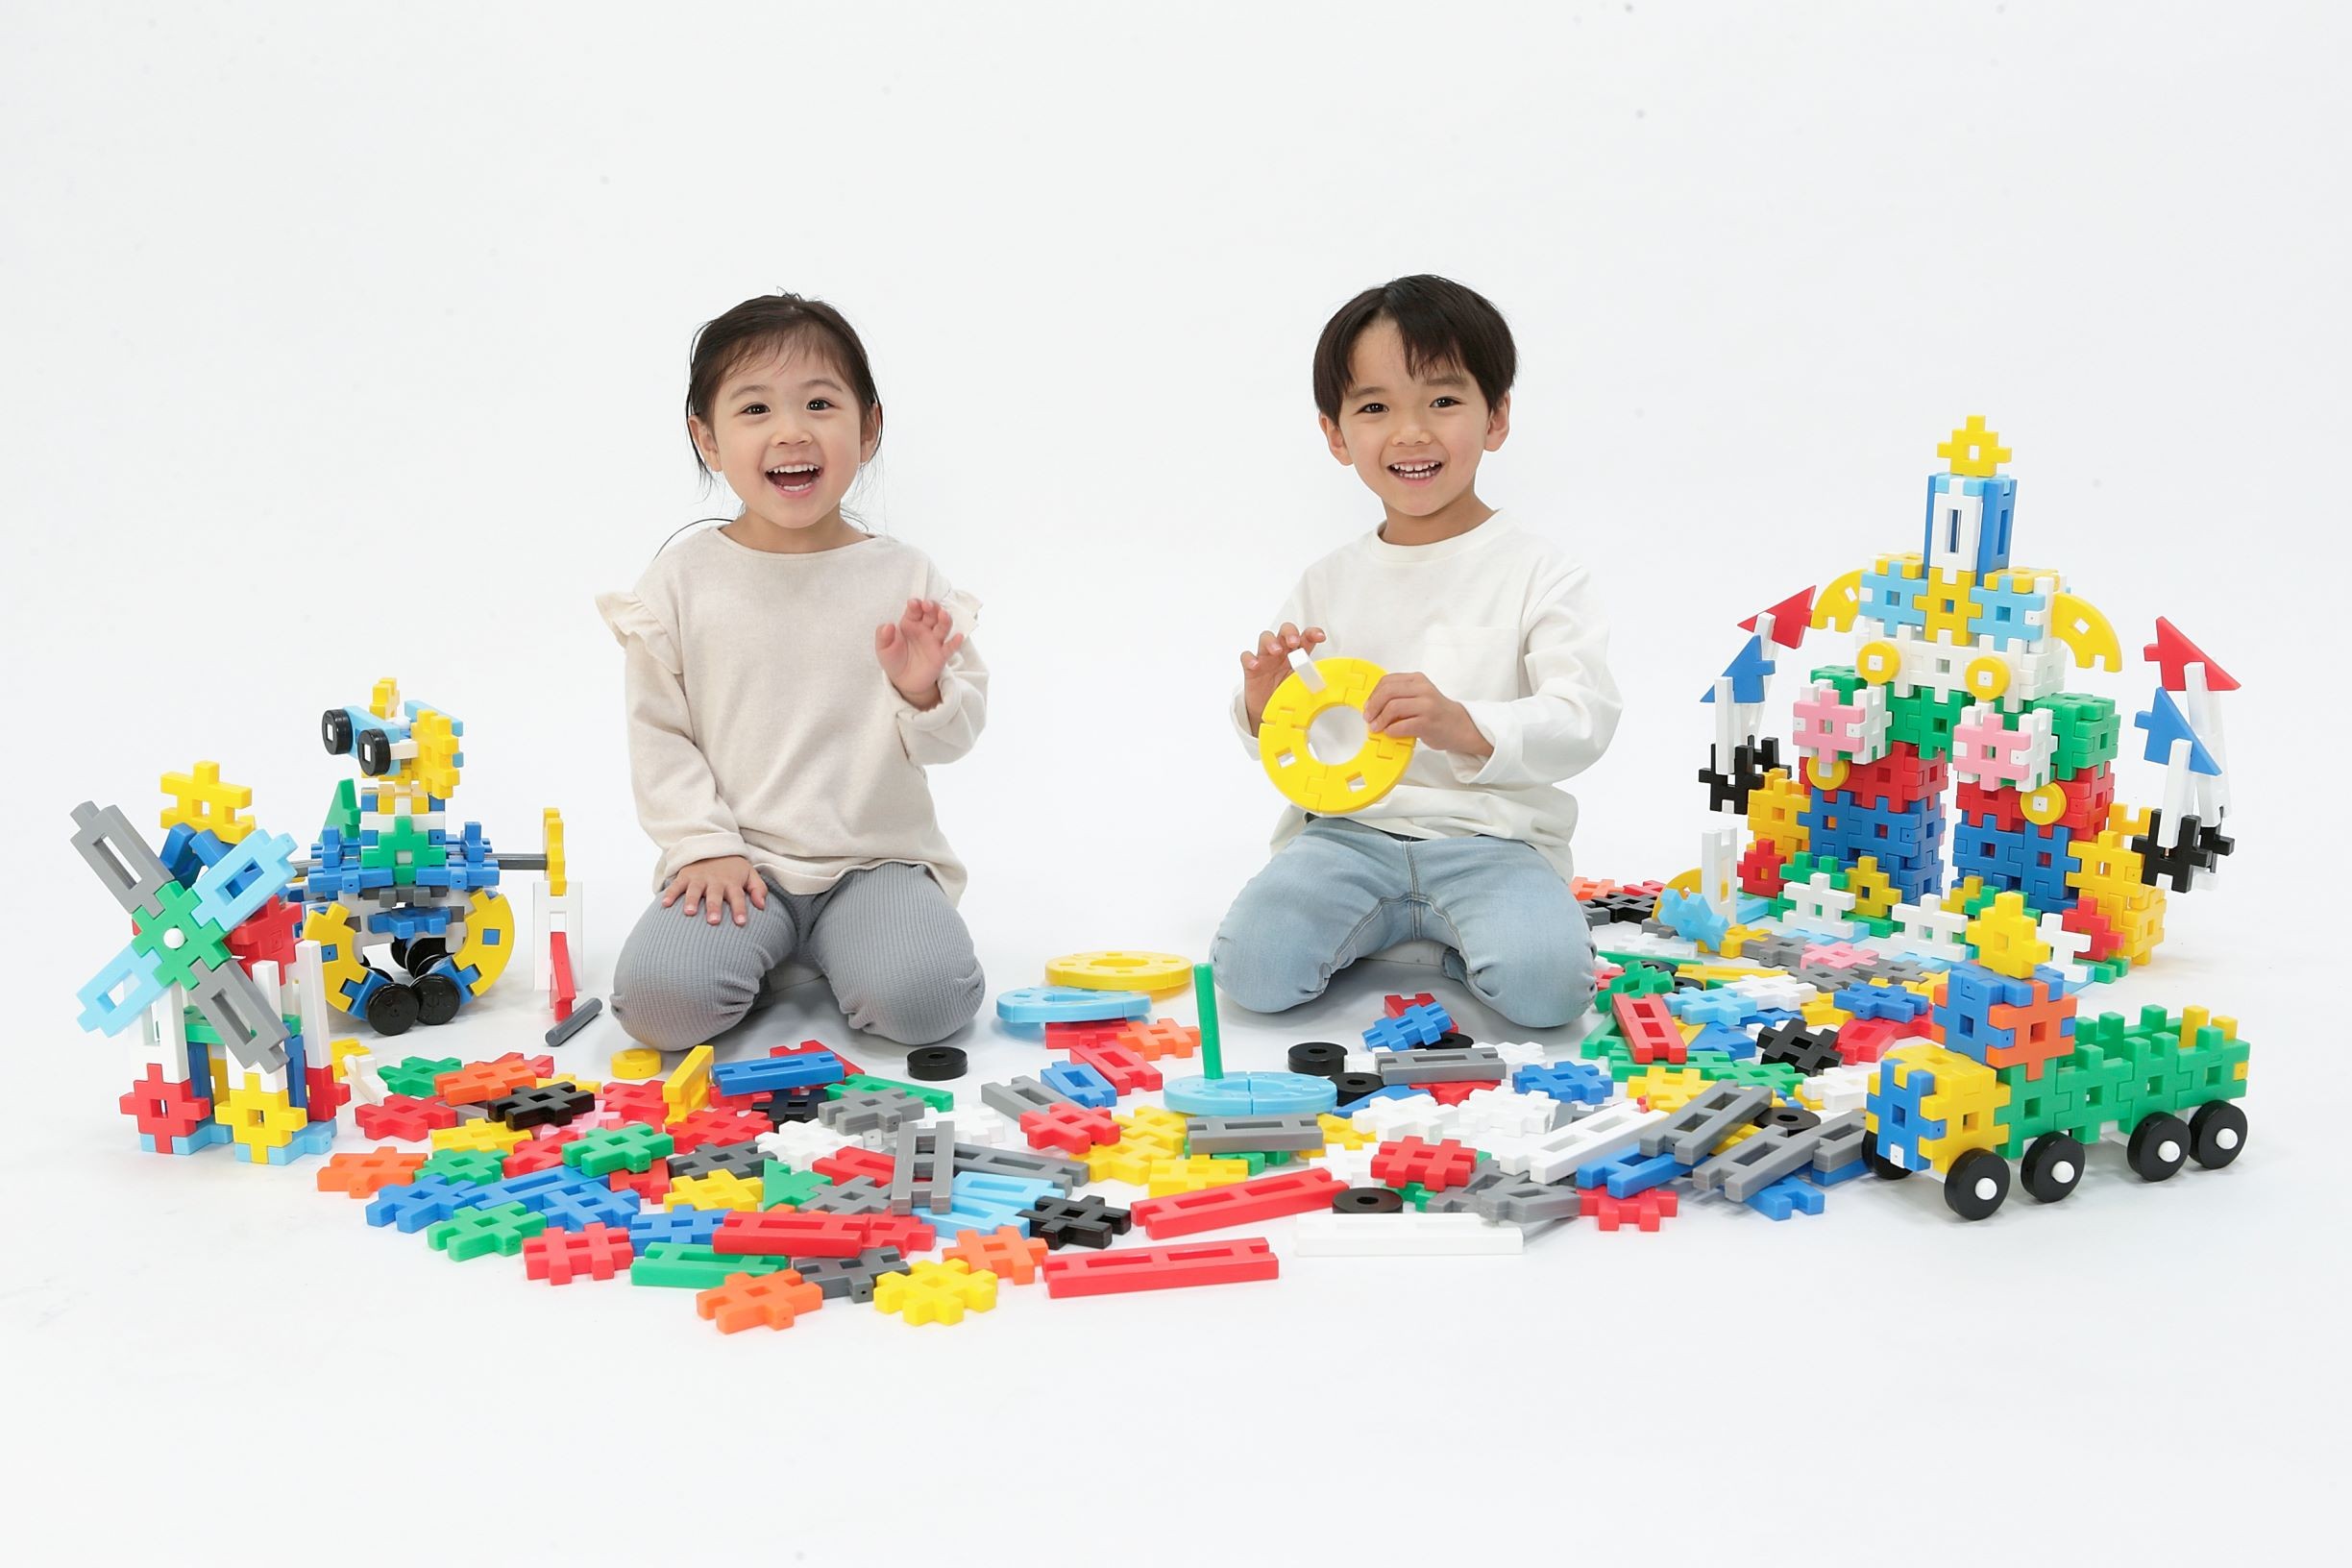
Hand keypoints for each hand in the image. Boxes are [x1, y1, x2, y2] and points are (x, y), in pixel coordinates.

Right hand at [660, 855, 767, 926]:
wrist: (713, 846)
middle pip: (715, 895)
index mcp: (732, 882)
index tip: (741, 922)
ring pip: (694, 890)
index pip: (737, 897)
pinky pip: (676, 885)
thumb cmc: (733, 868)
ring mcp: (699, 878)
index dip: (739, 909)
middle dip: (714, 907)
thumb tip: (762, 906)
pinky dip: (670, 894)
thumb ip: (758, 889)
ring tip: (689, 913)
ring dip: (691, 901)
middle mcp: (715, 881)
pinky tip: (665, 904)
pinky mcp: (685, 876)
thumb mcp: (750, 874)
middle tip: (713, 921)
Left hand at [875, 598, 964, 708]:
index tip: (913, 603)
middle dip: (932, 607)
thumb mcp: (883, 649)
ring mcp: (934, 641)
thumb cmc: (893, 660)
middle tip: (928, 605)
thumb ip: (883, 636)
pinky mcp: (941, 655)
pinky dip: (955, 642)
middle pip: (932, 614)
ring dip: (945, 620)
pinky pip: (950, 648)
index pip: (915, 610)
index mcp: (910, 623)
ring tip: (943, 614)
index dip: (915, 605)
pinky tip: (958, 637)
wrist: (903, 681)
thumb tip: (888, 625)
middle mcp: (924, 629)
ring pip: (943, 627)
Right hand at [1240, 623, 1326, 730]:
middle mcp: (1282, 652)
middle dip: (1290, 632)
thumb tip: (1334, 685)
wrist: (1269, 710)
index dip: (1313, 633)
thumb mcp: (1304, 686)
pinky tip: (1256, 665)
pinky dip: (1250, 659)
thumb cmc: (1287, 693)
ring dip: (1271, 641)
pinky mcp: (1252, 668)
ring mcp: (1266, 658)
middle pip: (1285, 631)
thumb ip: (1313, 680)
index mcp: (1298, 654)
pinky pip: (1247, 657)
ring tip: (1276, 651)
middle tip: (1293, 642)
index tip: (1320, 637)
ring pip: (1266, 638)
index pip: (1306, 637)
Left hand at [1364, 672, 1491, 757]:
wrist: (1461, 726)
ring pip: (1393, 707)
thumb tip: (1372, 705)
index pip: (1388, 681)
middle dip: (1373, 706)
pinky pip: (1401, 725)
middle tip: (1368, 718)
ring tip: (1377, 727)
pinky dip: (1391, 730)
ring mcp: (1426, 706)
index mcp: (1418, 679)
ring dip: (1380, 719)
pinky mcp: (1427, 723)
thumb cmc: (1437, 713)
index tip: (1368, 706)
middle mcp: (1423, 689)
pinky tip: (1390, 733)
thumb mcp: (1420, 695)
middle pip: (1387, 692)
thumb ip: (1400, 695)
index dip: (1373, 694)